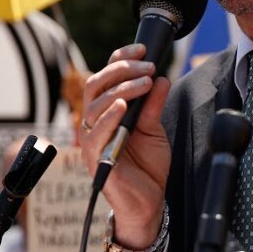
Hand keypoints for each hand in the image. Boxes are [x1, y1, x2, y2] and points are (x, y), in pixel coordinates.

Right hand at [79, 43, 171, 251]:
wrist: (149, 203)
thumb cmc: (147, 167)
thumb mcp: (154, 129)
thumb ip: (154, 105)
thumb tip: (160, 77)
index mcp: (106, 114)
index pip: (105, 79)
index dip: (120, 60)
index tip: (143, 48)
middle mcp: (94, 125)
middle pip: (95, 87)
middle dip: (121, 70)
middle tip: (148, 66)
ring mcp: (92, 142)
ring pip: (95, 106)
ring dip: (121, 89)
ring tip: (144, 82)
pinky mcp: (95, 160)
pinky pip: (96, 134)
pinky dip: (109, 117)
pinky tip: (123, 106)